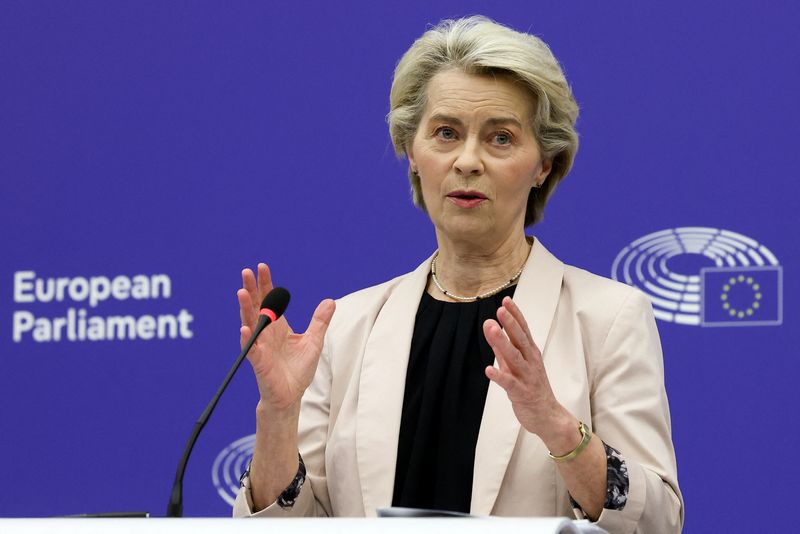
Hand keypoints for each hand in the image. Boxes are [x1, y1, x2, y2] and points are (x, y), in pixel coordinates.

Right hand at [238, 263, 334, 411]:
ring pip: (250, 323)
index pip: (269, 300)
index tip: (262, 267)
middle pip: (256, 306)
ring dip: (246, 308)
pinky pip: (252, 349)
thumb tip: (330, 302)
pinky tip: (245, 328)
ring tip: (242, 291)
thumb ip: (320, 321)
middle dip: (252, 289)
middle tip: (246, 272)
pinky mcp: (259, 362)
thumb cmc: (298, 369)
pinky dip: (248, 339)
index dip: (266, 284)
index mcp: (278, 326)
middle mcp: (266, 333)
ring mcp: (261, 346)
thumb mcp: (313, 341)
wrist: (291, 395)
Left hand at [483, 296, 574, 445]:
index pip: (523, 330)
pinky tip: (488, 370)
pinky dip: (499, 376)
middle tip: (500, 310)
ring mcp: (527, 377)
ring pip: (514, 358)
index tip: (506, 301)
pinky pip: (510, 383)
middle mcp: (530, 362)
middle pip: (520, 340)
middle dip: (511, 324)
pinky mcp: (521, 393)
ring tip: (492, 330)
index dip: (515, 315)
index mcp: (530, 353)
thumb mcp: (516, 364)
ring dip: (503, 343)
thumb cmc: (532, 388)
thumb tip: (491, 328)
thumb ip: (502, 348)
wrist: (548, 416)